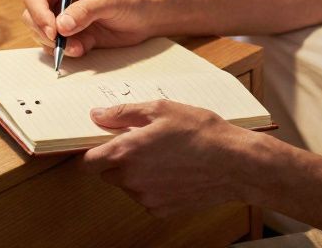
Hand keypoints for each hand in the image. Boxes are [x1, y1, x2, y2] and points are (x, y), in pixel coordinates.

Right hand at [20, 0, 157, 57]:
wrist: (145, 17)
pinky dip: (65, 51)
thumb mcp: (108, 1)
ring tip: (79, 47)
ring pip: (41, 34)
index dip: (39, 14)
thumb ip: (84, 11)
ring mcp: (60, 17)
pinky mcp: (69, 34)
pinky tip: (83, 49)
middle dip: (44, 33)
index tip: (54, 31)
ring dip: (56, 45)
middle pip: (31, 17)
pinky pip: (55, 46)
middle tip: (62, 43)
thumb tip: (61, 25)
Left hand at [80, 100, 255, 217]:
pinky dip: (154, 186)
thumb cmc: (201, 132)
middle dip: (117, 160)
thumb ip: (123, 114)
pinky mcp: (161, 210)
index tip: (99, 145)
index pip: (87, 162)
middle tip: (141, 143)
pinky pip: (147, 197)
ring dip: (136, 173)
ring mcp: (146, 198)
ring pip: (128, 186)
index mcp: (126, 153)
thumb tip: (97, 115)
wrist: (234, 163)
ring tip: (164, 155)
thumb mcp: (161, 110)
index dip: (90, 153)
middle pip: (106, 174)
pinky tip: (174, 171)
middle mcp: (131, 179)